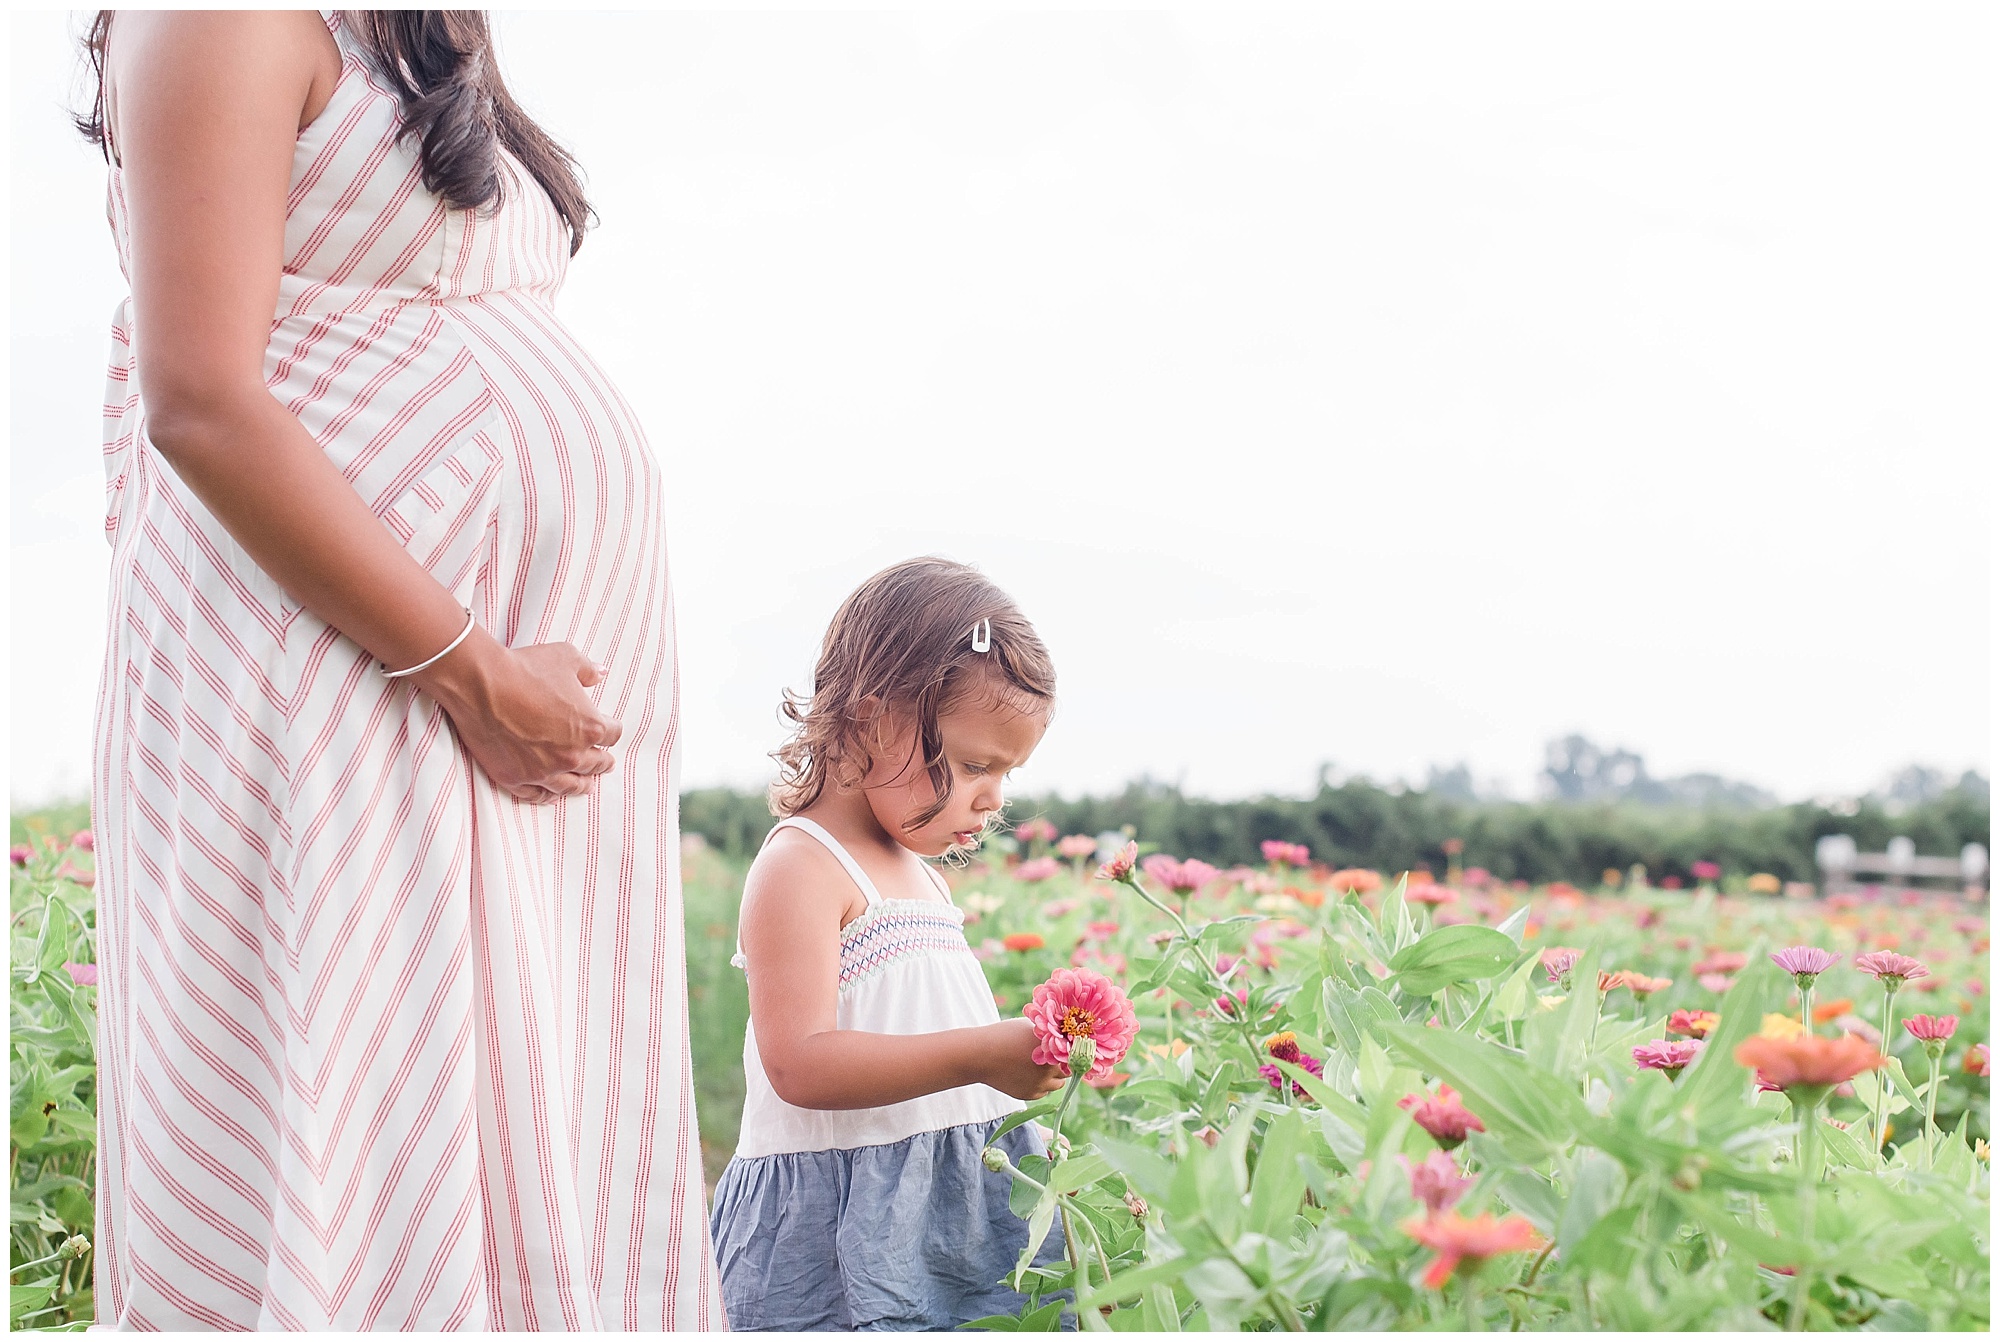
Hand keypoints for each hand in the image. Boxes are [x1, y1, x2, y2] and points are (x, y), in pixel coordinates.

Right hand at [418, 632, 621, 803]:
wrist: (482, 683)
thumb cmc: (525, 668)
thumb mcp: (566, 658)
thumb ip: (588, 669)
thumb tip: (602, 673)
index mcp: (589, 727)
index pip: (612, 735)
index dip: (611, 731)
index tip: (609, 731)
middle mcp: (570, 755)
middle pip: (596, 764)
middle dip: (602, 762)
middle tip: (605, 763)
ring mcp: (543, 771)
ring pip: (570, 786)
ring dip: (581, 785)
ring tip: (587, 786)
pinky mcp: (515, 778)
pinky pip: (536, 795)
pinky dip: (545, 796)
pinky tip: (551, 795)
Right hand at [977, 1018, 1070, 1100]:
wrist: (981, 1054)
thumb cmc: (1005, 1035)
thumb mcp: (1031, 1027)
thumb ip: (1050, 1034)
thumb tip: (1067, 1037)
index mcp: (1053, 1048)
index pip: (1074, 1054)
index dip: (1071, 1052)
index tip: (1066, 1049)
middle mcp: (1050, 1068)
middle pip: (1068, 1070)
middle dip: (1062, 1064)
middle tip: (1051, 1058)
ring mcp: (1040, 1083)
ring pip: (1058, 1084)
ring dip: (1053, 1077)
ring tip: (1040, 1067)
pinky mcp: (1029, 1094)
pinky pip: (1044, 1092)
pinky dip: (1040, 1085)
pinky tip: (1028, 1074)